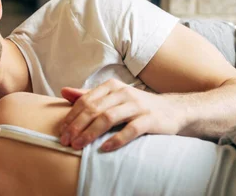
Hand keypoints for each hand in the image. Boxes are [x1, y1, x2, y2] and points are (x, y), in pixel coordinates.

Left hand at [59, 79, 184, 151]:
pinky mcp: (150, 119)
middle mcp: (124, 93)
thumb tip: (64, 91)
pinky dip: (116, 139)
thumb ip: (89, 96)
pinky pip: (130, 129)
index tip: (61, 132)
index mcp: (112, 87)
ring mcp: (138, 105)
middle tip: (66, 141)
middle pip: (94, 109)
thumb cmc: (137, 106)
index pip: (85, 100)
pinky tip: (105, 148)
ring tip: (79, 145)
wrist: (173, 110)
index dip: (71, 117)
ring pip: (108, 117)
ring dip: (91, 133)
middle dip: (77, 126)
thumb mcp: (113, 97)